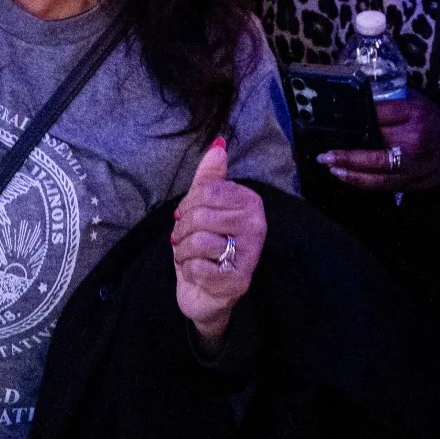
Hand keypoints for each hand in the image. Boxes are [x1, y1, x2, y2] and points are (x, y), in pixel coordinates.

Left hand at [171, 139, 265, 349]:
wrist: (206, 294)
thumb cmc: (206, 248)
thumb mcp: (204, 208)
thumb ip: (210, 176)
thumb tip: (218, 144)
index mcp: (251, 203)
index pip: (207, 191)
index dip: (188, 205)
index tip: (187, 216)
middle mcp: (257, 226)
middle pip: (201, 215)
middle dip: (182, 231)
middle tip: (186, 241)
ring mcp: (250, 256)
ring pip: (198, 240)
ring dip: (184, 252)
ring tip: (191, 257)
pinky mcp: (237, 282)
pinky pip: (197, 266)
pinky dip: (189, 271)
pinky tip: (198, 274)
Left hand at [319, 90, 439, 190]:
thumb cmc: (437, 122)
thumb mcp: (419, 103)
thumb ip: (393, 102)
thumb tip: (360, 100)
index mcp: (415, 114)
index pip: (379, 113)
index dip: (357, 115)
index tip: (337, 116)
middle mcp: (413, 138)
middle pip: (374, 142)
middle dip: (347, 149)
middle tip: (324, 152)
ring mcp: (412, 163)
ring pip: (375, 168)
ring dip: (349, 168)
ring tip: (329, 164)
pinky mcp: (411, 180)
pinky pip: (381, 183)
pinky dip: (360, 181)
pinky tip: (344, 176)